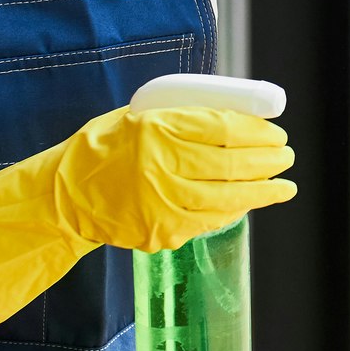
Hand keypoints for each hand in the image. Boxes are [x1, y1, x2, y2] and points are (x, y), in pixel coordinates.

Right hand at [0, 103, 296, 337]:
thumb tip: (242, 118)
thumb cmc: (105, 149)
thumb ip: (184, 119)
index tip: (276, 132)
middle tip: (286, 155)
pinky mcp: (161, 233)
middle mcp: (160, 169)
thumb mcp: (140, 117)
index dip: (258, 133)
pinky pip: (210, 221)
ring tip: (283, 184)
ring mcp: (161, 206)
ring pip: (228, 198)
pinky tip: (252, 202)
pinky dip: (236, 211)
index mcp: (156, 131)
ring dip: (263, 191)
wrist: (64, 197)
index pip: (224, 129)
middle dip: (268, 160)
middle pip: (232, 164)